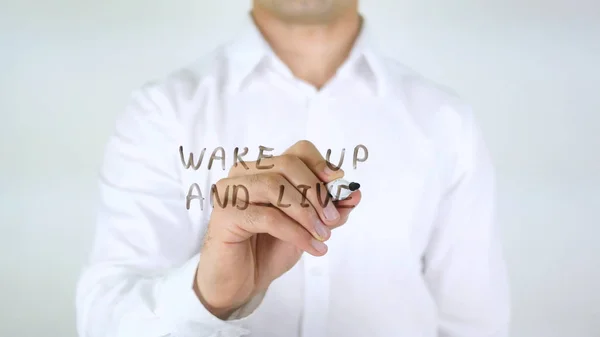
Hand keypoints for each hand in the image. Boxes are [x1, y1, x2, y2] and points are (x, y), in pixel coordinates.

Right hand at [194, 140, 361, 317]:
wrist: (241, 282)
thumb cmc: (270, 249)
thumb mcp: (308, 227)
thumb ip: (330, 210)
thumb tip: (354, 194)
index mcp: (265, 169)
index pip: (297, 152)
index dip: (321, 165)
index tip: (339, 186)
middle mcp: (245, 173)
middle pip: (287, 164)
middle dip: (316, 192)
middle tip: (332, 219)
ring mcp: (231, 191)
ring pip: (275, 186)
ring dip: (306, 213)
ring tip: (322, 236)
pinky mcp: (225, 214)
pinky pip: (267, 216)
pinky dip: (295, 232)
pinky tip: (311, 247)